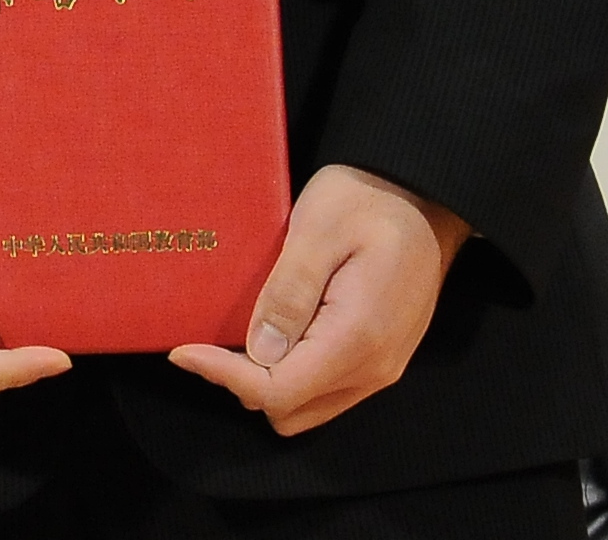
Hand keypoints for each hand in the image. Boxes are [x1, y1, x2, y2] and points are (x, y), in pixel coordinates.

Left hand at [168, 163, 468, 434]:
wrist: (424, 197)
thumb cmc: (368, 200)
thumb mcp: (319, 230)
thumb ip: (289, 292)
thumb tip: (260, 352)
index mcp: (358, 337)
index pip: (278, 390)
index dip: (224, 375)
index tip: (183, 351)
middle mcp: (374, 367)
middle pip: (290, 410)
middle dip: (241, 382)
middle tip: (207, 340)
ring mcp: (382, 367)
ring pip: (308, 406)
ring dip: (266, 382)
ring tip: (233, 337)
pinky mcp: (381, 357)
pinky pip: (327, 389)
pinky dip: (292, 375)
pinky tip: (270, 335)